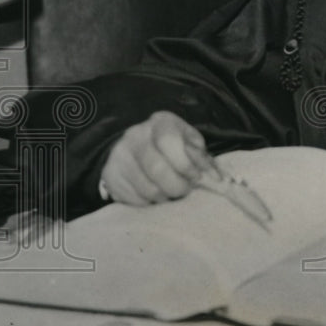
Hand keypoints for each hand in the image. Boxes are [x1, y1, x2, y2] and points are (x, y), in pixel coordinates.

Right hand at [99, 111, 218, 205]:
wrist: (137, 147)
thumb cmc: (172, 145)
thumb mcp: (190, 143)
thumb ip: (202, 158)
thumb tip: (215, 178)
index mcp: (160, 122)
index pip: (169, 142)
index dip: (185, 164)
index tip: (195, 177)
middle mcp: (135, 136)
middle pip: (156, 169)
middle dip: (177, 186)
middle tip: (185, 190)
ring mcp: (119, 155)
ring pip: (146, 189)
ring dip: (164, 197)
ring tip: (171, 192)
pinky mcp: (110, 175)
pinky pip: (134, 199)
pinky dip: (149, 203)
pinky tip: (156, 194)